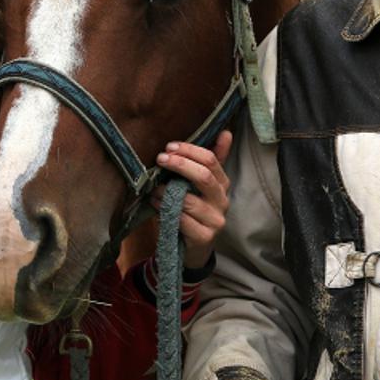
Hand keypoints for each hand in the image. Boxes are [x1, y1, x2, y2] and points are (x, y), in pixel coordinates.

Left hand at [154, 130, 232, 269]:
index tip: (169, 147)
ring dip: (166, 191)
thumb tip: (226, 132)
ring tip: (153, 188)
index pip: (211, 160)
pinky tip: (155, 204)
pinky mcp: (204, 237)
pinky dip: (165, 209)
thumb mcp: (201, 184)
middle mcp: (222, 201)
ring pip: (189, 200)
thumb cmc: (193, 210)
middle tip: (160, 159)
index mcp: (223, 183)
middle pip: (204, 177)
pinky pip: (182, 220)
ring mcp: (215, 221)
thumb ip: (212, 159)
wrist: (192, 248)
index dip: (190, 151)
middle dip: (180, 165)